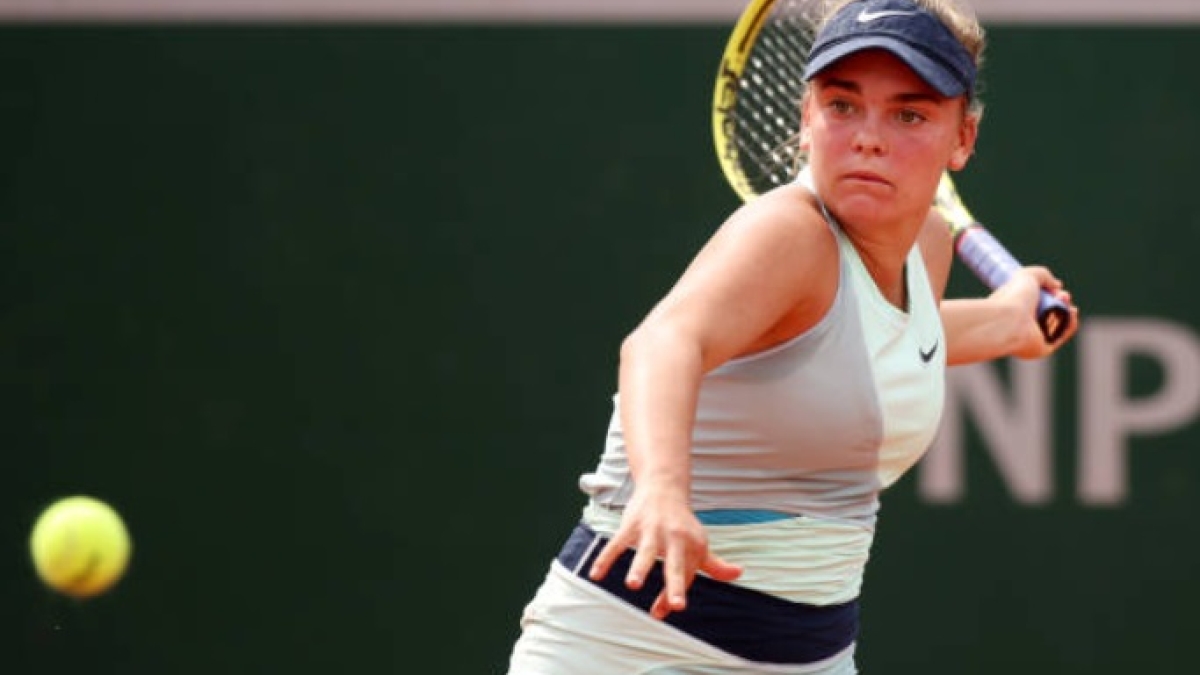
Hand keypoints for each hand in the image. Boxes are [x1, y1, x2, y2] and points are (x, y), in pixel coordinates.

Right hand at [588, 486, 742, 619]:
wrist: (664, 487)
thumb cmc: (682, 523)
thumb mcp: (700, 543)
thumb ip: (715, 564)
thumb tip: (738, 573)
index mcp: (692, 547)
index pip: (684, 577)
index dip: (674, 595)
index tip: (666, 611)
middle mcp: (674, 539)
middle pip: (675, 565)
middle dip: (675, 585)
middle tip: (676, 606)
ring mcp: (652, 531)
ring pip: (645, 552)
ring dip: (639, 568)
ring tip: (632, 585)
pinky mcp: (631, 524)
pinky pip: (617, 543)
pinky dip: (605, 559)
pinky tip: (595, 575)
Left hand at [990, 265, 1078, 358]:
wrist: (1008, 322)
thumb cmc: (1012, 298)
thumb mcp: (1027, 275)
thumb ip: (1043, 275)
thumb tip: (1057, 285)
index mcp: (1013, 309)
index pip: (1035, 302)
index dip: (1050, 295)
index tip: (1057, 289)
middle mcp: (1021, 324)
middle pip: (1048, 313)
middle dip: (1061, 302)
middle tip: (1064, 296)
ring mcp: (1030, 337)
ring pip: (1055, 324)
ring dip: (1067, 312)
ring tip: (1067, 303)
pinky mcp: (1040, 349)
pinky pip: (1059, 337)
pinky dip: (1069, 325)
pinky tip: (1072, 314)